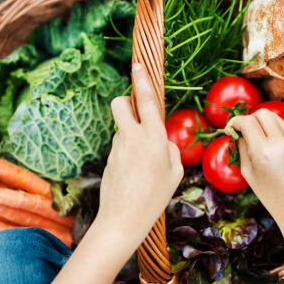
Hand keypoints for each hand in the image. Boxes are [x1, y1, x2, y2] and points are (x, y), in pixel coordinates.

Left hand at [95, 63, 183, 245]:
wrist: (123, 218)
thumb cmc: (154, 197)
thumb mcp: (174, 172)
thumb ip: (170, 150)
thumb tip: (162, 141)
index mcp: (153, 137)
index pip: (146, 100)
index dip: (142, 80)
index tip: (138, 65)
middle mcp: (132, 137)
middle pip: (121, 103)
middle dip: (126, 101)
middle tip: (136, 113)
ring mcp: (117, 147)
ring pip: (122, 128)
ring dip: (131, 134)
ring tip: (143, 165)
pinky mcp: (109, 158)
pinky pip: (121, 146)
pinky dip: (128, 153)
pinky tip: (134, 175)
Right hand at [227, 109, 283, 232]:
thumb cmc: (271, 195)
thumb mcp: (249, 173)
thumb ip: (242, 148)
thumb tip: (238, 133)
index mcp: (263, 151)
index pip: (247, 122)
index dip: (234, 122)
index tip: (230, 130)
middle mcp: (281, 142)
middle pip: (262, 113)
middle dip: (250, 119)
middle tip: (244, 131)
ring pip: (276, 117)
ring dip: (264, 122)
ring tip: (258, 138)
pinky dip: (276, 129)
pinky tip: (272, 143)